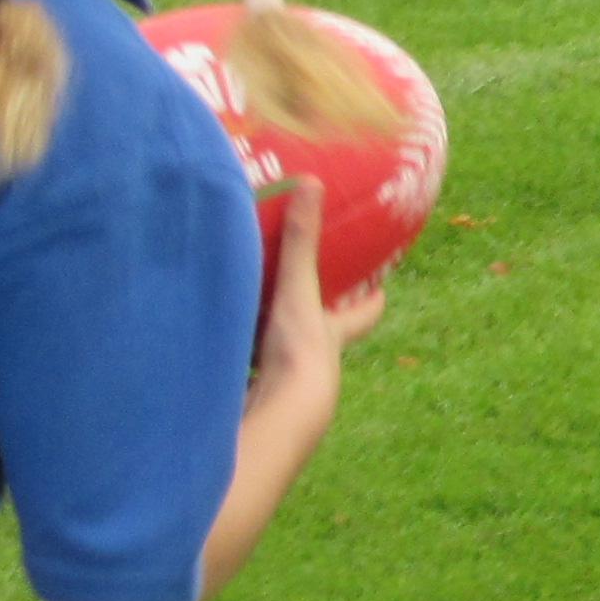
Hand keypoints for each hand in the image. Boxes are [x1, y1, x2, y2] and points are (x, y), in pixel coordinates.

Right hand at [245, 182, 388, 410]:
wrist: (279, 415)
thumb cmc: (299, 350)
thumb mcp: (299, 289)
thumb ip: (302, 241)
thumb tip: (311, 185)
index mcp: (336, 331)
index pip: (366, 312)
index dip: (373, 298)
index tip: (378, 284)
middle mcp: (320, 357)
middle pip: (328, 333)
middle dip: (320, 317)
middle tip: (308, 294)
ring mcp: (290, 379)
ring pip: (287, 352)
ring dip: (274, 336)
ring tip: (252, 313)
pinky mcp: (259, 394)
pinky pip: (250, 369)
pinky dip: (239, 356)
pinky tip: (221, 349)